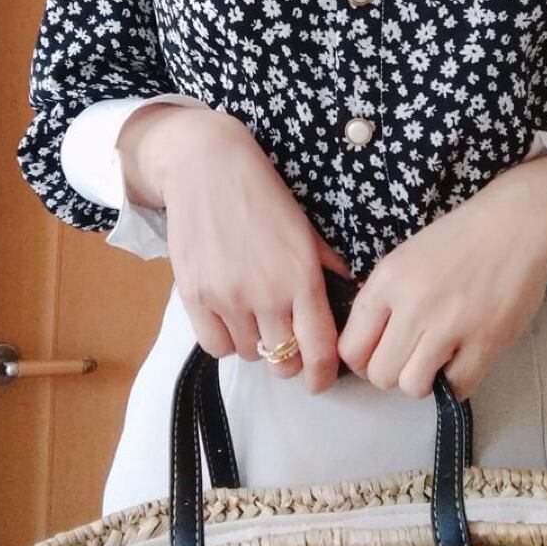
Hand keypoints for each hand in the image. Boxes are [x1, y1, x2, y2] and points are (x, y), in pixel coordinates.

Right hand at [117, 104, 351, 393]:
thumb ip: (326, 265)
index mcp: (302, 277)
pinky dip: (225, 340)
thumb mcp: (305, 227)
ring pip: (249, 354)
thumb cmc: (262, 192)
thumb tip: (351, 291)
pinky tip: (230, 318)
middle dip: (289, 360)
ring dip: (256, 344)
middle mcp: (267, 294)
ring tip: (254, 317)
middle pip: (283, 362)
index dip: (322, 375)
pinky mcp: (195, 296)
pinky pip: (215, 346)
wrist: (207, 166)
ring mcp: (229, 298)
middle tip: (287, 344)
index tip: (320, 379)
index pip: (319, 351)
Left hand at [336, 153, 546, 401]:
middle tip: (412, 359)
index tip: (381, 356)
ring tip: (438, 360)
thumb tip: (370, 341)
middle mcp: (413, 306)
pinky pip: (458, 386)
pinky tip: (463, 359)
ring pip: (414, 386)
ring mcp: (450, 325)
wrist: (512, 223)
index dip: (363, 362)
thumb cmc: (458, 239)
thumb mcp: (403, 258)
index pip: (351, 349)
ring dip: (424, 381)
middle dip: (393, 374)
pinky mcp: (486, 341)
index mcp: (387, 281)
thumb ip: (383, 299)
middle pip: (381, 375)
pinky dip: (458, 380)